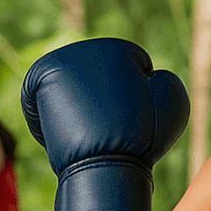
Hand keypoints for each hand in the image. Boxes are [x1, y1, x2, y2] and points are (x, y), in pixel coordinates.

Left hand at [20, 38, 188, 210]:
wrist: (107, 165)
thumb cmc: (142, 143)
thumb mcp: (173, 106)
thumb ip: (166, 80)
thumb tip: (149, 74)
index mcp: (121, 49)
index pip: (113, 78)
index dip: (119, 108)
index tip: (119, 126)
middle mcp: (91, 46)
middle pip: (88, 80)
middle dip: (93, 106)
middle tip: (98, 131)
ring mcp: (63, 59)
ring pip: (64, 87)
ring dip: (70, 108)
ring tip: (80, 128)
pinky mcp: (41, 76)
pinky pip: (37, 93)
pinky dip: (44, 113)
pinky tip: (57, 127)